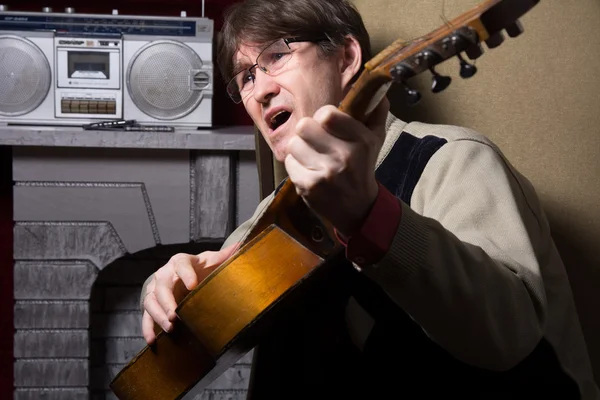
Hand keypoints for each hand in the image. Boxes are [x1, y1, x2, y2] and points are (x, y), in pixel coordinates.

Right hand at [141, 243, 237, 343]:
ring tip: (169, 328)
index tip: (193, 285)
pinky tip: (152, 340)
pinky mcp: (151, 304)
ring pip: (151, 301)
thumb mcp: (212, 261)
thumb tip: (241, 246)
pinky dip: (147, 328)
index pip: (181, 265)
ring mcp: (155, 290)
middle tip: (175, 315)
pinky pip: (146, 316)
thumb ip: (224, 256)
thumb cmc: (200, 268)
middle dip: (167, 301)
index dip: (186, 274)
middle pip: (162, 286)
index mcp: (180, 262)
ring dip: (158, 315)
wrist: (184, 274)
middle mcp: (165, 274)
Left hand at [284, 98, 388, 235]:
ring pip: (293, 144)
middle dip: (307, 132)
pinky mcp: (309, 187)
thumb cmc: (363, 167)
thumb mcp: (376, 140)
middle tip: (315, 141)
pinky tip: (308, 171)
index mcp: (360, 140)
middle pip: (304, 126)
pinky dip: (296, 166)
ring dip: (299, 150)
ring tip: (312, 157)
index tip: (325, 125)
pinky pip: (289, 163)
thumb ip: (376, 113)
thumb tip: (379, 90)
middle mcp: (344, 156)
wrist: (359, 208)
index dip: (321, 117)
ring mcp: (325, 173)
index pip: (326, 113)